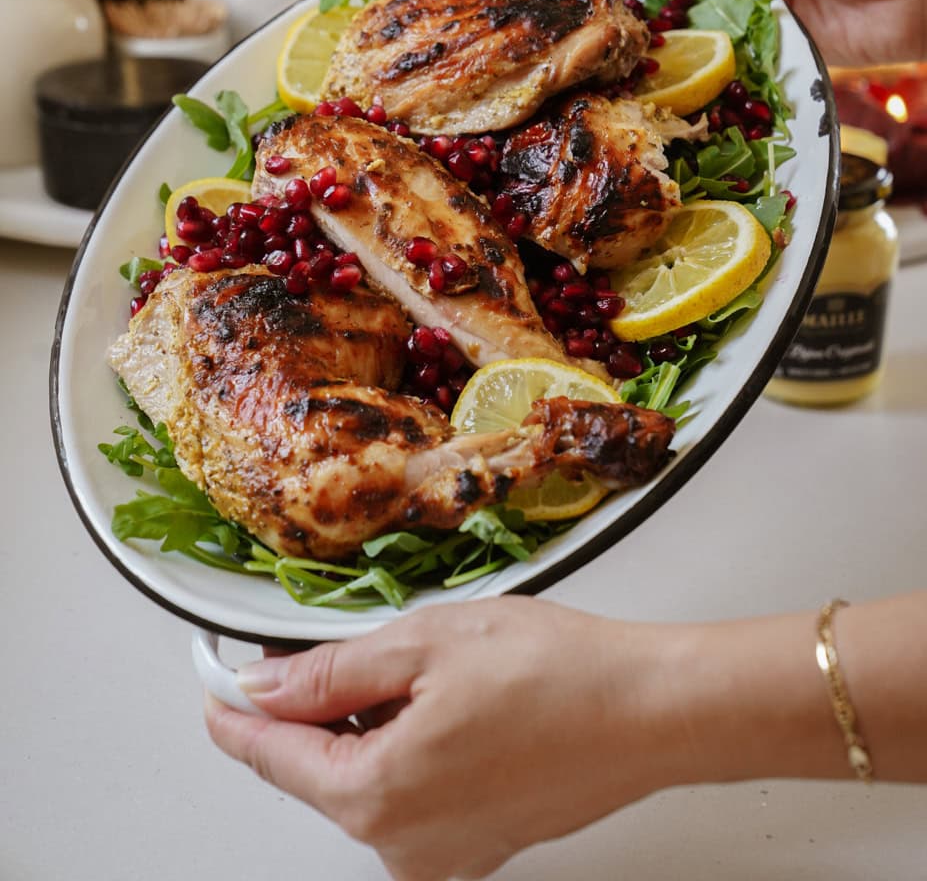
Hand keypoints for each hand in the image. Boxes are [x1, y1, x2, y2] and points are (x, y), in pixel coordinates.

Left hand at [204, 597, 679, 880]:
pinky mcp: (476, 845)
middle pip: (320, 770)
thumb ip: (330, 672)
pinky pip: (410, 795)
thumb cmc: (558, 675)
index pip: (273, 756)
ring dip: (368, 723)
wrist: (653, 710)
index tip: (215, 687)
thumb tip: (264, 688)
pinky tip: (445, 703)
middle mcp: (404, 846)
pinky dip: (406, 747)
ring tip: (425, 667)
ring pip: (367, 779)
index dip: (238, 712)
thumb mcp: (424, 645)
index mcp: (378, 796)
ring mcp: (443, 854)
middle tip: (344, 645)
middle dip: (316, 706)